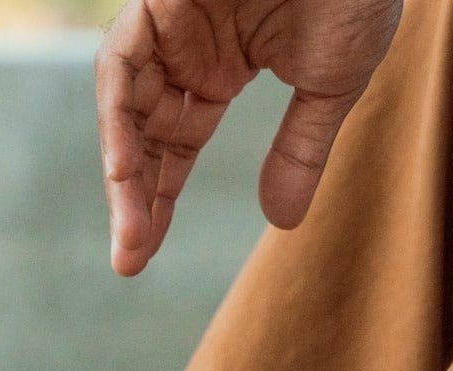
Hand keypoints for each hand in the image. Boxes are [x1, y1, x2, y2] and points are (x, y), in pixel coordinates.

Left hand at [95, 0, 402, 275]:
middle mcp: (184, 45)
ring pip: (124, 106)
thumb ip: (301, 150)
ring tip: (131, 240)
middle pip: (142, 133)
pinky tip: (125, 175)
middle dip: (135, 200)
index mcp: (218, 63)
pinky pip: (121, 65)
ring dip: (124, 175)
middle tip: (130, 263)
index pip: (174, 143)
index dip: (158, 198)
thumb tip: (282, 224)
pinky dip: (119, 119)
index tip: (142, 256)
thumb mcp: (333, 83)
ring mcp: (168, 18)